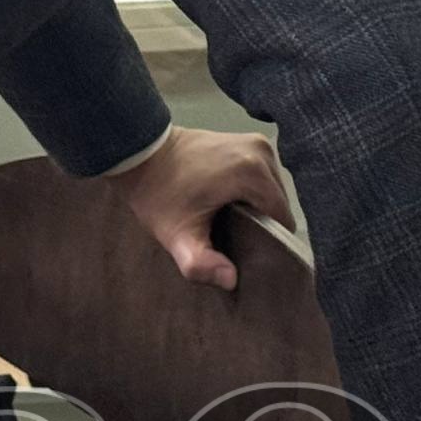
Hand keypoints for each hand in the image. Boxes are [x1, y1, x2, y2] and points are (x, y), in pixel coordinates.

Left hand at [109, 128, 291, 292]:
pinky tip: (229, 203)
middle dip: (261, 224)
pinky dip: (251, 191)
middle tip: (231, 238)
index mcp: (253, 172)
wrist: (139, 152)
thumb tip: (232, 281)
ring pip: (273, 191)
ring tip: (229, 221)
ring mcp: (256, 142)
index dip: (267, 242)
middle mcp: (262, 152)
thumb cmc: (159, 194)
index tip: (243, 252)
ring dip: (257, 208)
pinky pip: (263, 176)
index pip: (282, 220)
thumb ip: (201, 264)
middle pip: (279, 204)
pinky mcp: (248, 140)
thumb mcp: (176, 236)